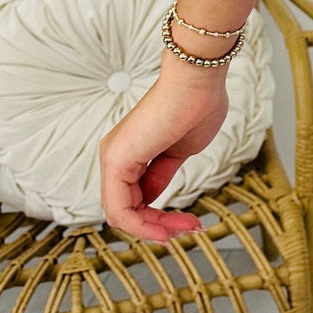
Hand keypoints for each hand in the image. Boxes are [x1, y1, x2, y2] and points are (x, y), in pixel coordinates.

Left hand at [99, 63, 229, 241]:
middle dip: (161, 226)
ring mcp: (113, 158)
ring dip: (156, 228)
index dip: (161, 219)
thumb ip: (162, 175)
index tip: (190, 224)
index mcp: (131, 153)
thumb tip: (153, 197)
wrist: (199, 82)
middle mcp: (116, 156)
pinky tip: (165, 231)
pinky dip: (142, 226)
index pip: (136, 199)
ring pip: (122, 213)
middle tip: (193, 228)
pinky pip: (120, 208)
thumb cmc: (197, 107)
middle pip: (127, 209)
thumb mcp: (180, 152)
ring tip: (187, 228)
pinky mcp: (117, 160)